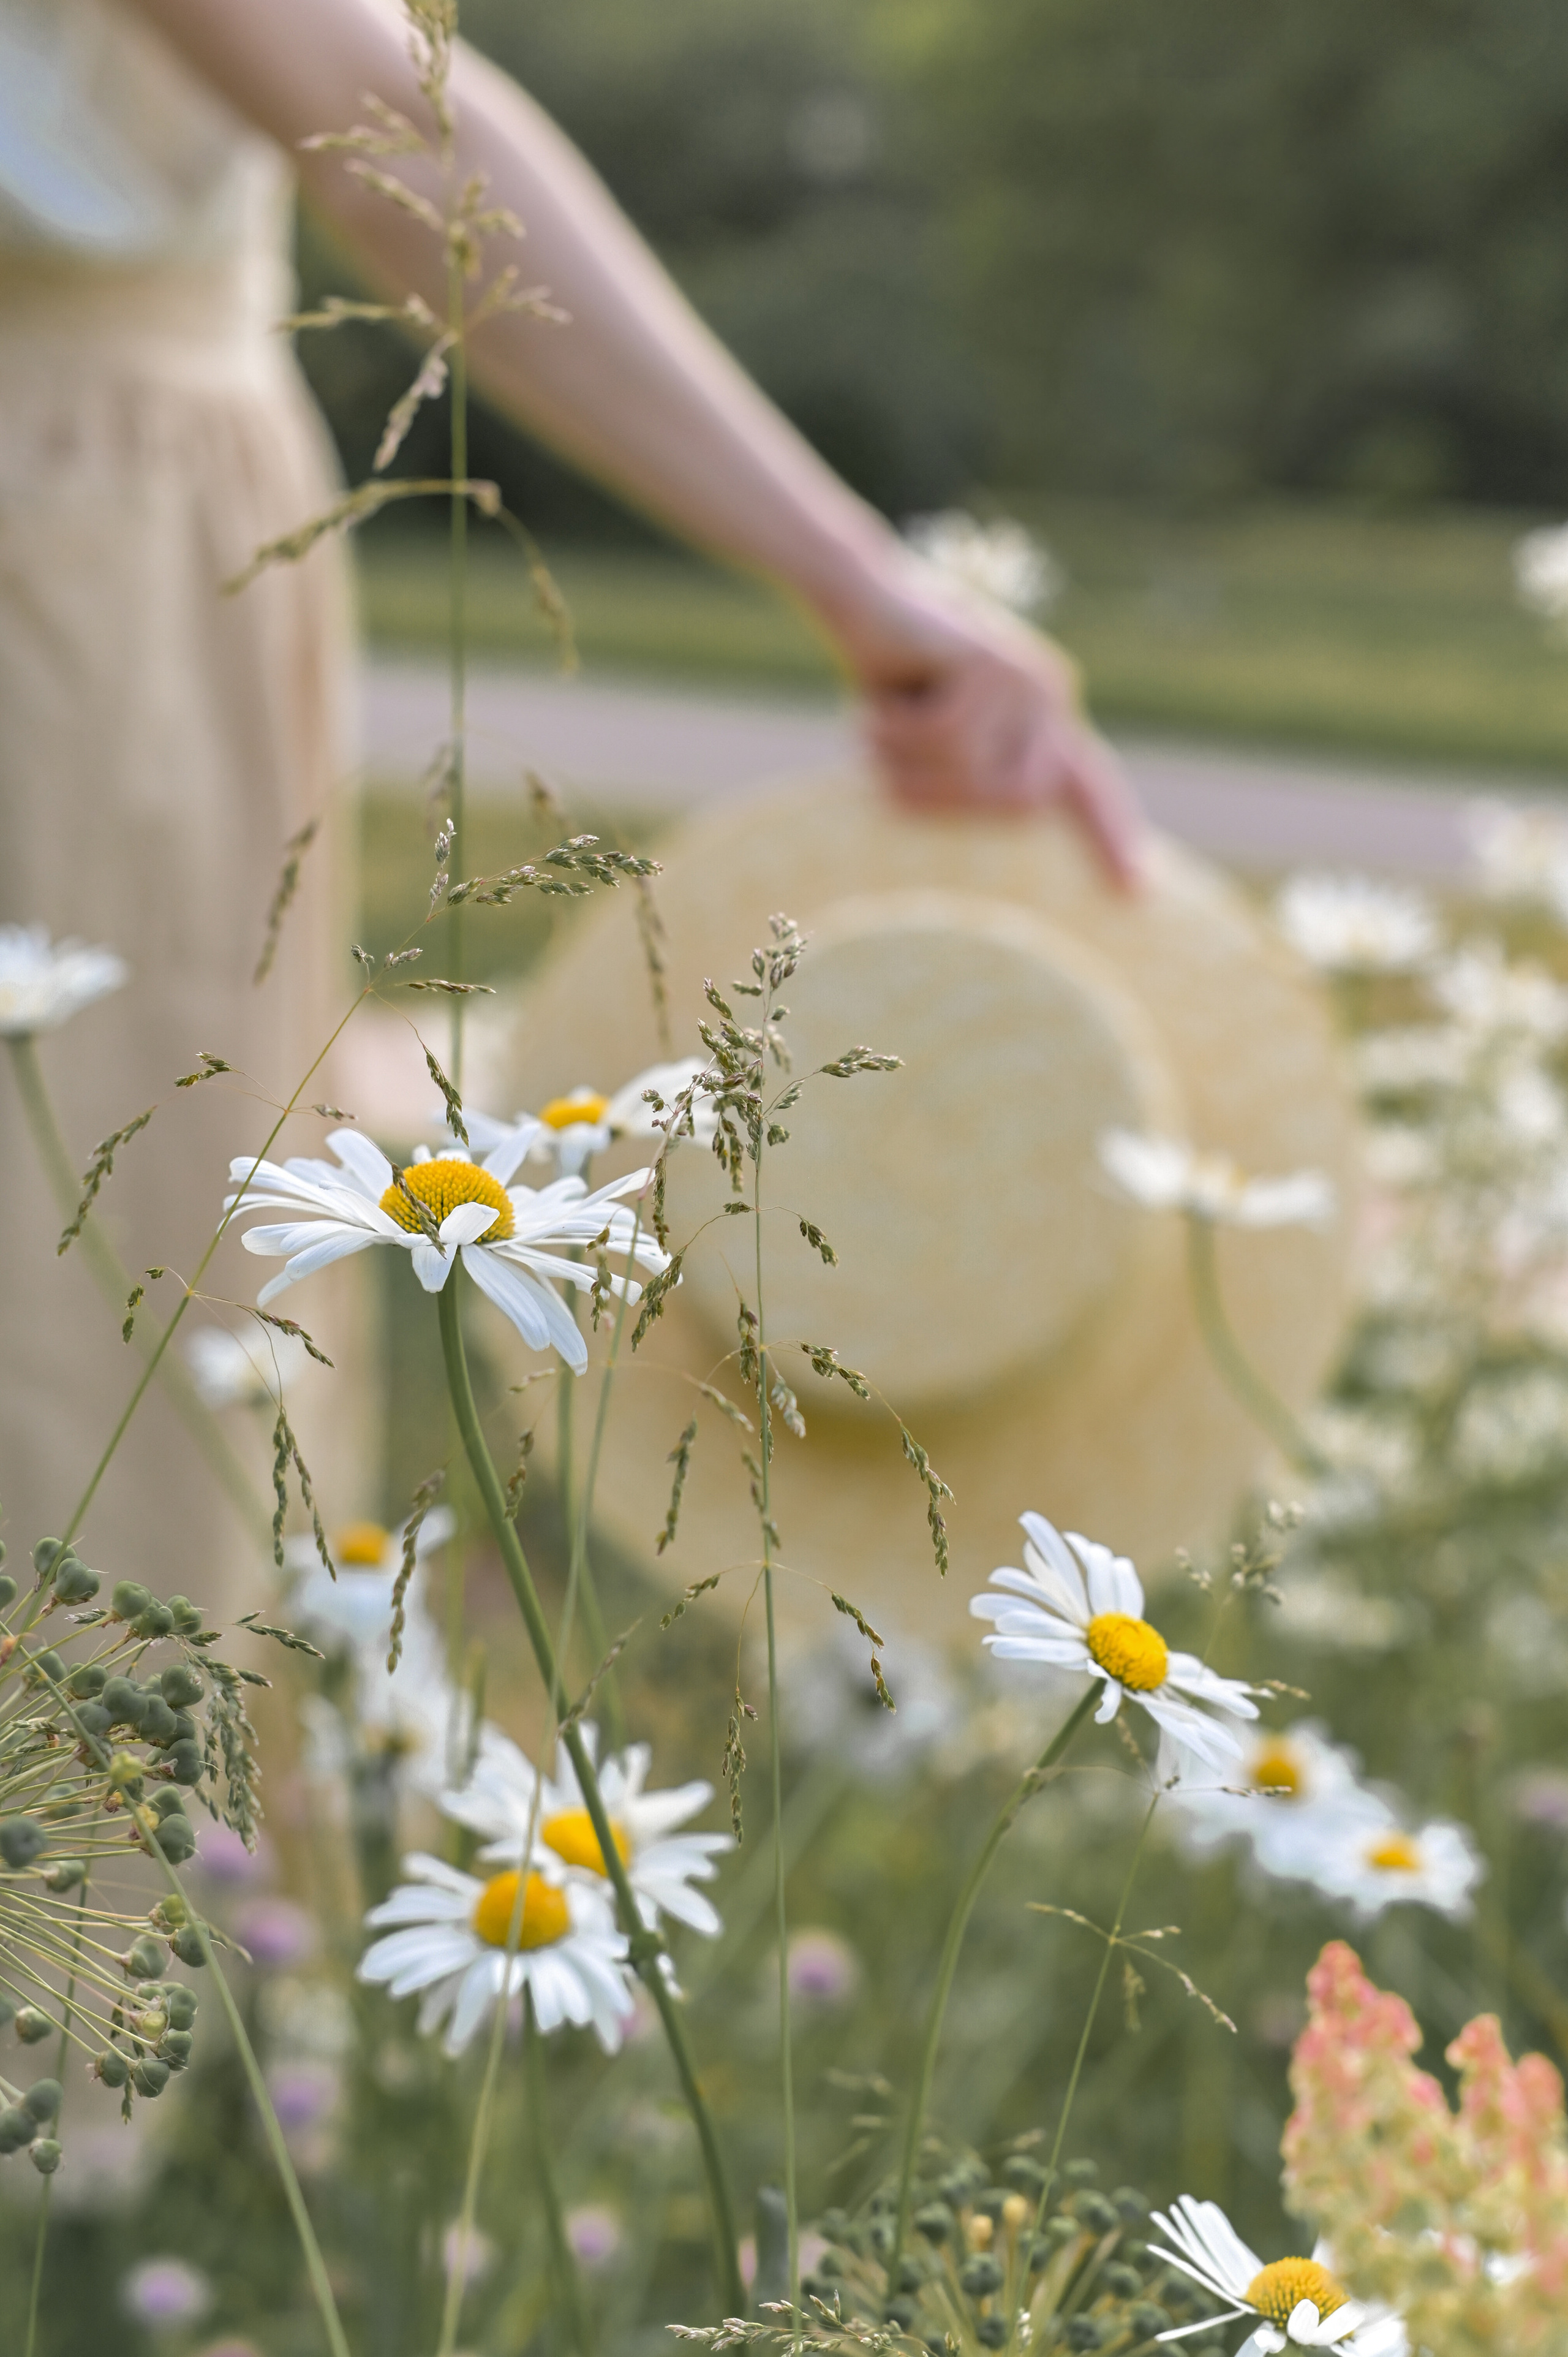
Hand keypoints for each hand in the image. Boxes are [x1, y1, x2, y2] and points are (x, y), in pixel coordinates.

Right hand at [827, 551, 1147, 887]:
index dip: (1110, 838)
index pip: (1088, 788)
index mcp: (1045, 721)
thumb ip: (970, 779)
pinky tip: (879, 698)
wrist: (860, 598)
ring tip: (879, 721)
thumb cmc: (888, 675)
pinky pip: (943, 736)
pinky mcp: (995, 663)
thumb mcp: (932, 742)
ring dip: (905, 761)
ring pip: (970, 772)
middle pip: (1015, 804)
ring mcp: (1028, 679)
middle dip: (942, 801)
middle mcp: (1051, 699)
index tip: (1137, 892)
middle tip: (889, 772)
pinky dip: (895, 728)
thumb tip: (1004, 822)